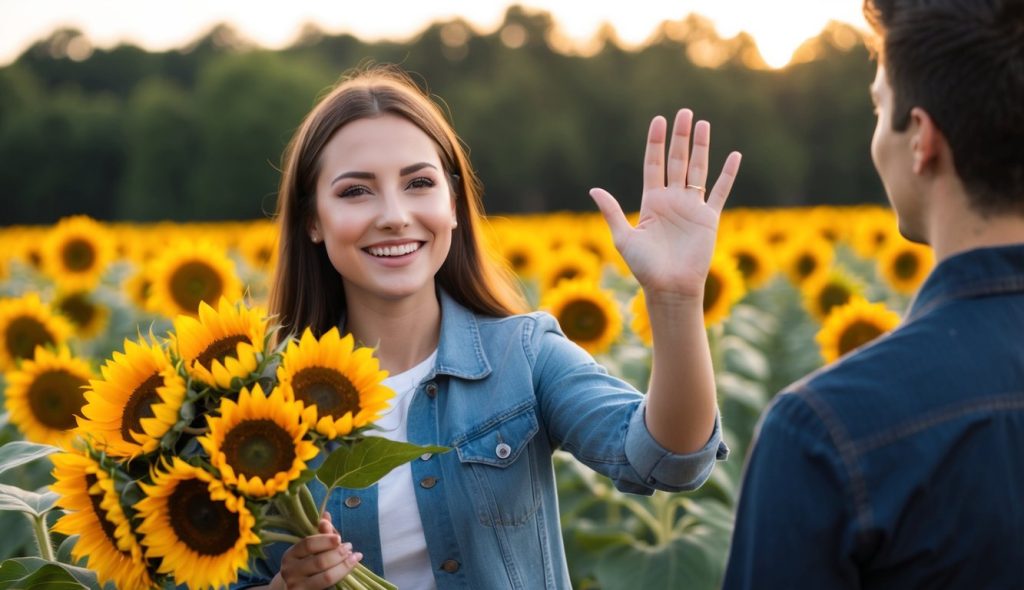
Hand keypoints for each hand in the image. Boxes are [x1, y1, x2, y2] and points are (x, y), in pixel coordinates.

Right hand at [276, 512, 362, 589]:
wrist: (293, 589)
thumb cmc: (304, 565)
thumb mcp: (309, 550)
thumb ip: (319, 534)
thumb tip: (326, 516)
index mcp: (290, 555)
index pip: (308, 544)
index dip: (325, 540)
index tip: (339, 538)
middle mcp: (290, 572)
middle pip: (319, 561)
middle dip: (339, 554)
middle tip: (350, 548)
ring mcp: (297, 587)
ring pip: (326, 577)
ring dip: (344, 566)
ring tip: (354, 558)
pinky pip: (328, 587)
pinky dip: (341, 578)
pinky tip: (349, 572)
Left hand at [590, 109, 740, 299]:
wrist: (669, 288)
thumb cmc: (644, 268)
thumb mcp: (624, 238)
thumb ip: (612, 212)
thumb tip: (594, 189)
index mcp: (651, 202)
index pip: (654, 164)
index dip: (656, 143)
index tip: (659, 120)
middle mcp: (672, 200)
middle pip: (677, 161)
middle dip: (680, 137)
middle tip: (684, 112)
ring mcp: (692, 208)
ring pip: (698, 170)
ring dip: (701, 147)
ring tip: (702, 124)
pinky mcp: (709, 219)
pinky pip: (721, 192)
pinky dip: (728, 175)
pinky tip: (734, 156)